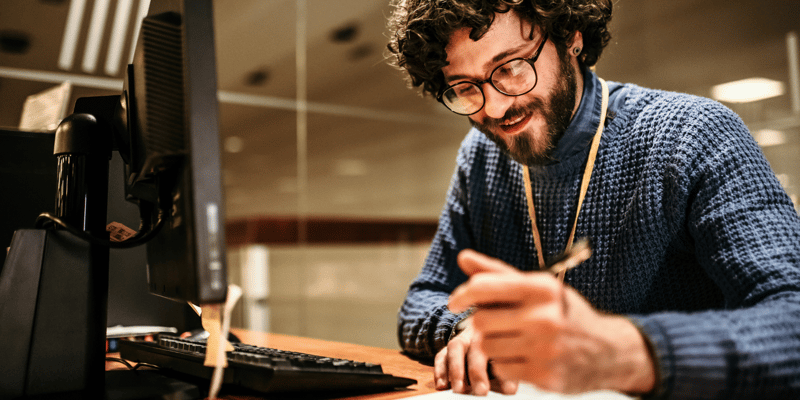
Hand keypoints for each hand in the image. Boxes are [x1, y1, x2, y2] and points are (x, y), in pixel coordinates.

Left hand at [448, 249, 655, 394]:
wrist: (608, 350)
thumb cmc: (564, 312)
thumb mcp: (538, 287)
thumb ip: (498, 273)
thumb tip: (463, 257)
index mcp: (542, 288)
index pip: (484, 287)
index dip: (462, 294)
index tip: (455, 302)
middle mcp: (545, 317)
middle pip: (480, 321)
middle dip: (482, 323)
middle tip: (495, 324)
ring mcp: (545, 349)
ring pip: (488, 347)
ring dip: (493, 344)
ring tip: (512, 340)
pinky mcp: (545, 376)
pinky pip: (502, 369)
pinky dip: (506, 364)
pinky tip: (523, 356)